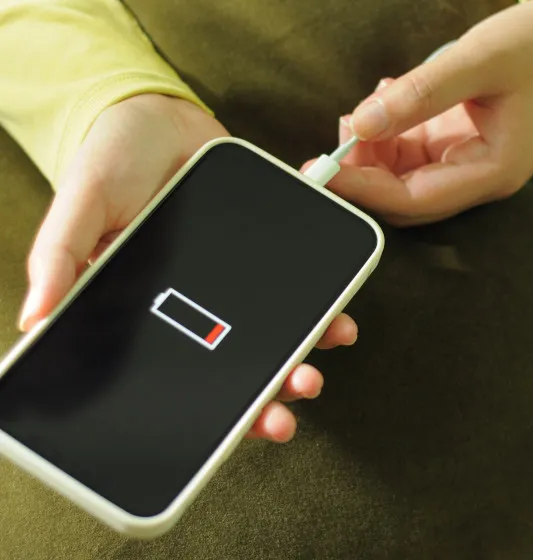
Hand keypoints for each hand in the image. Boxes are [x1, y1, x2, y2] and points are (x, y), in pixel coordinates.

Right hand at [19, 93, 356, 442]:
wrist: (162, 116)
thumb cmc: (110, 161)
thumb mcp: (80, 206)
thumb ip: (60, 257)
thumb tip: (34, 322)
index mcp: (144, 310)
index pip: (174, 373)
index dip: (201, 411)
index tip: (227, 434)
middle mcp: (195, 307)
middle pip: (232, 367)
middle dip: (261, 398)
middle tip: (281, 418)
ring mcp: (234, 285)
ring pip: (272, 338)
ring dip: (298, 360)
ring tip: (313, 372)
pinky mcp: (265, 258)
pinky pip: (297, 291)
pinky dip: (320, 308)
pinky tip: (335, 318)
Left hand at [317, 0, 532, 225]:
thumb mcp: (479, 60)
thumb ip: (419, 94)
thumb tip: (363, 124)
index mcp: (494, 170)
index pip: (415, 200)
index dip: (366, 190)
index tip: (324, 172)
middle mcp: (482, 174)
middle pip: (408, 197)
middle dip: (368, 173)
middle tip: (342, 132)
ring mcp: (473, 158)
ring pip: (408, 174)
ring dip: (377, 150)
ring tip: (364, 109)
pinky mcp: (466, 138)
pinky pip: (417, 149)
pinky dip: (393, 130)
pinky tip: (390, 97)